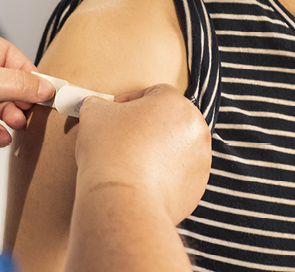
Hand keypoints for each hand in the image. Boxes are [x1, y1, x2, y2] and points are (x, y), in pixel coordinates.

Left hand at [0, 28, 55, 168]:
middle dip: (18, 96)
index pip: (5, 53)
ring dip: (7, 114)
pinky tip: (3, 137)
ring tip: (17, 123)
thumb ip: (15, 83)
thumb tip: (45, 86)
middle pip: (0, 80)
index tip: (47, 89)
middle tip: (34, 110)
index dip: (27, 72)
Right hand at [74, 84, 211, 223]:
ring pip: (175, 148)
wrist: (122, 200)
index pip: (153, 93)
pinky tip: (141, 180)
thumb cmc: (110, 151)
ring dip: (157, 151)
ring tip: (131, 162)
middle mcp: (195, 129)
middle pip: (169, 120)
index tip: (114, 114)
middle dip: (147, 126)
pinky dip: (163, 175)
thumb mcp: (94, 113)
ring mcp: (200, 160)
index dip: (130, 101)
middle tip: (123, 138)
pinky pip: (178, 175)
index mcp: (175, 103)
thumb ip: (99, 104)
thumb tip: (98, 107)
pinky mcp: (196, 187)